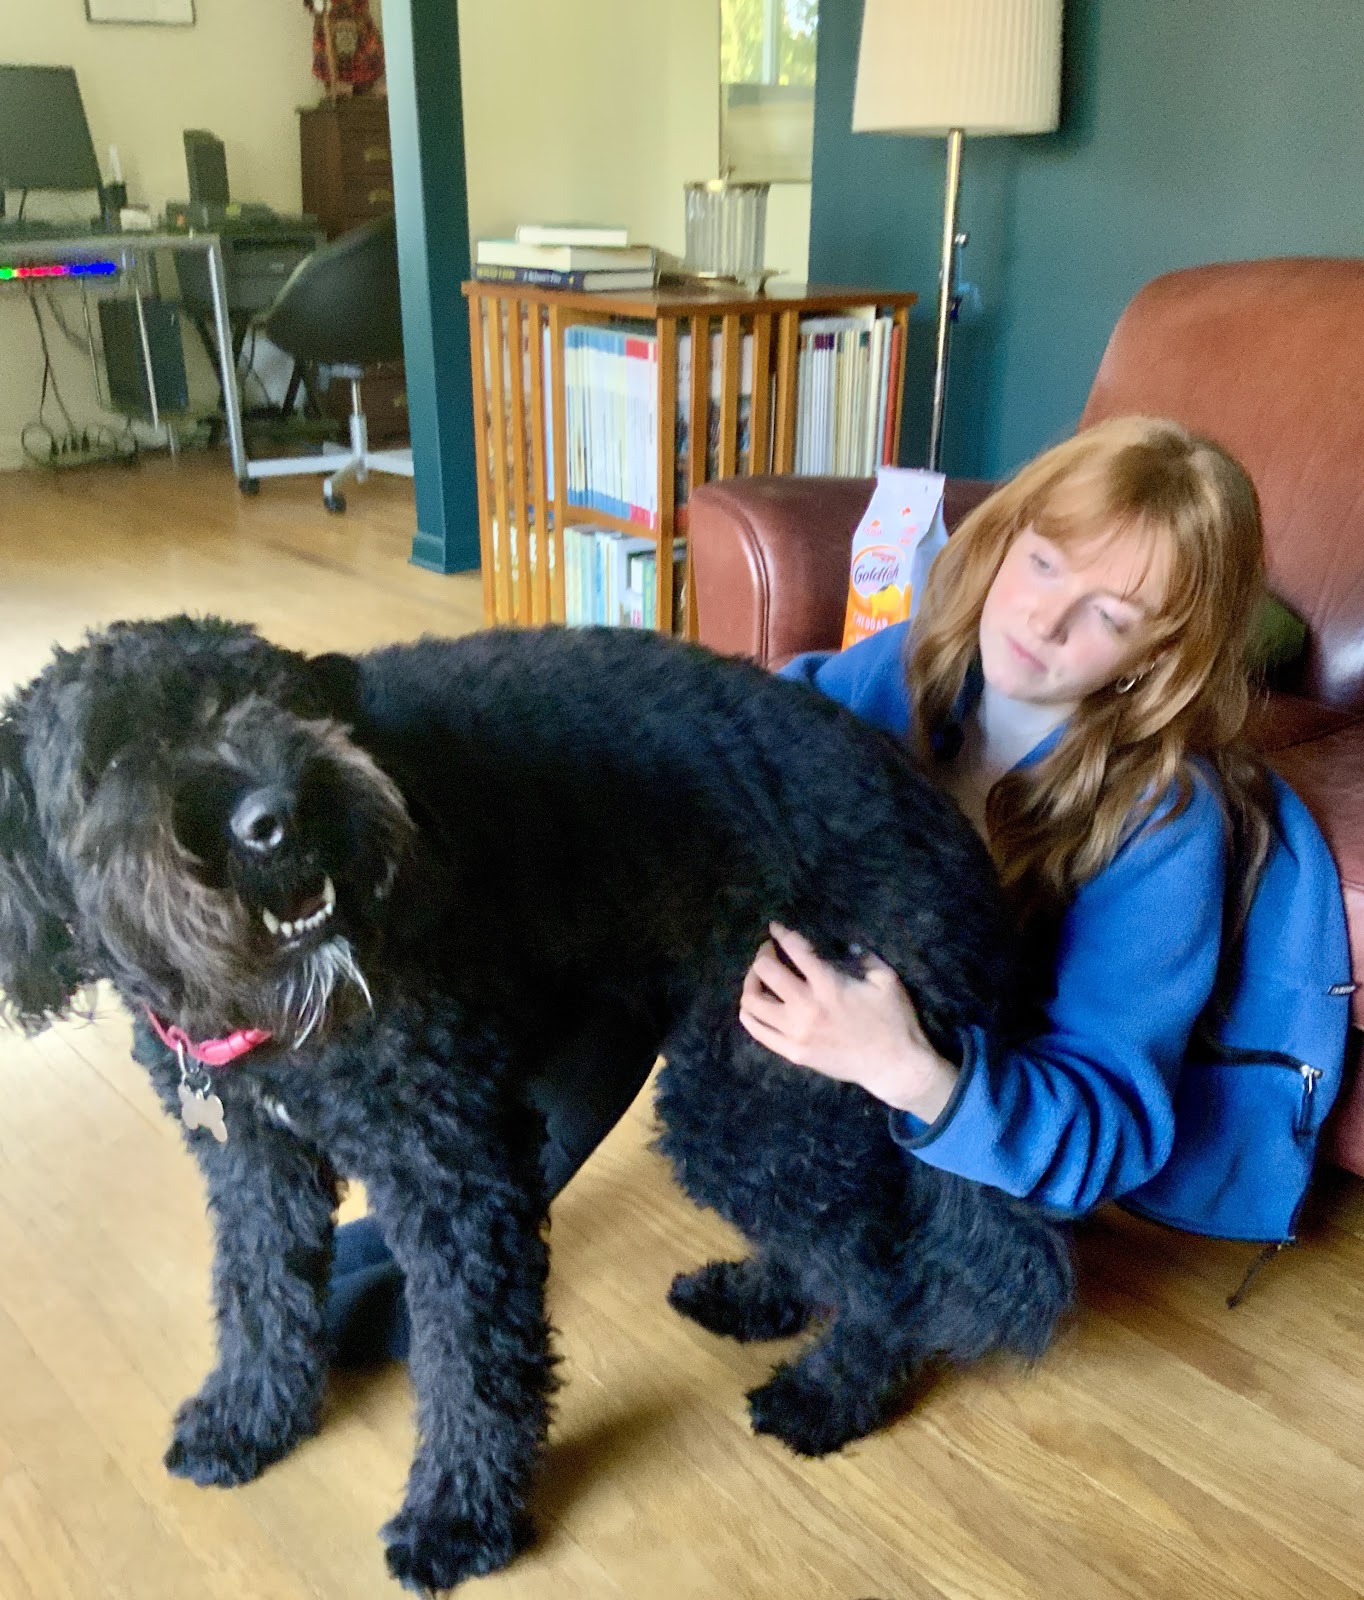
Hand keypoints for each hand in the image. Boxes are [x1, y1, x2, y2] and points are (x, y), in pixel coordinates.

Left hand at [738, 923, 958, 1121]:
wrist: (894, 1067)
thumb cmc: (894, 1020)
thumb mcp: (886, 979)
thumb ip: (862, 956)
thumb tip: (843, 946)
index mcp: (829, 985)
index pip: (794, 950)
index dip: (781, 933)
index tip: (774, 927)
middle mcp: (806, 1007)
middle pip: (765, 971)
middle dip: (764, 954)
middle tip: (769, 951)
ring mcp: (796, 1033)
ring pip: (752, 1002)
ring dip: (751, 982)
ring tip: (759, 977)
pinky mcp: (793, 1053)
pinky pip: (757, 1031)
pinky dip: (749, 1013)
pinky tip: (755, 1004)